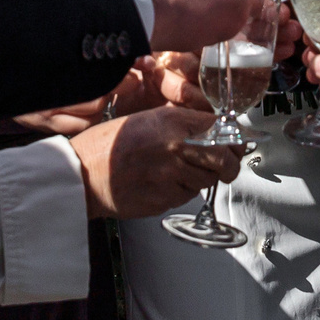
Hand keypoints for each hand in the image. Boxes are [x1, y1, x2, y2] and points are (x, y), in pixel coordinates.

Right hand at [72, 103, 245, 218]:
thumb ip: (181, 124)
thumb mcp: (146, 120)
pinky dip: (183, 191)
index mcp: (172, 122)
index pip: (221, 130)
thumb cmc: (109, 145)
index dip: (233, 138)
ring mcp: (171, 176)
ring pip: (207, 181)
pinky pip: (187, 196)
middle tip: (228, 166)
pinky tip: (164, 183)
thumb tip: (214, 133)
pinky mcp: (165, 200)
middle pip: (224, 159)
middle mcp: (175, 148)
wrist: (83, 174)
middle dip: (230, 165)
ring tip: (179, 171)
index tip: (236, 142)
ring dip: (202, 178)